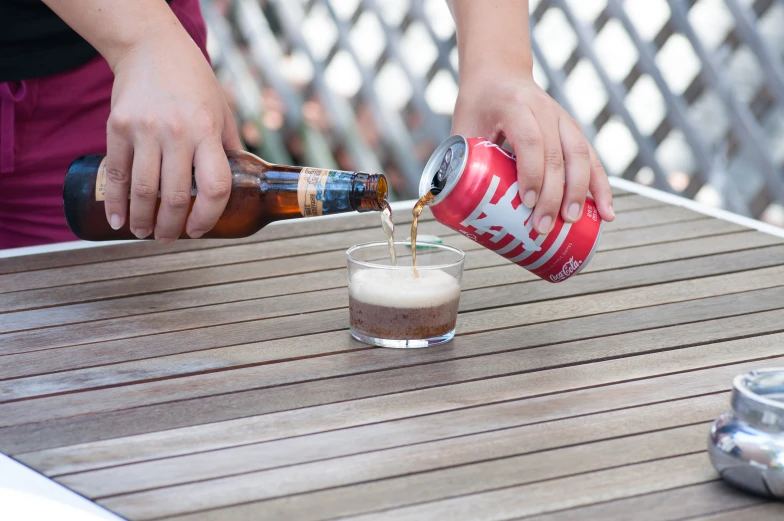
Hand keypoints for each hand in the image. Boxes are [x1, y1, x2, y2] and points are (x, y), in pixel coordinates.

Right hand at [103, 20, 241, 242]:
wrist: (151, 47)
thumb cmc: (194, 82)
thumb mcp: (222, 111)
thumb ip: (228, 147)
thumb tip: (243, 181)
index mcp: (207, 131)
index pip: (214, 186)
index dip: (208, 216)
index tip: (199, 230)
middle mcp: (177, 133)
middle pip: (175, 196)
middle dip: (172, 227)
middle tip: (168, 238)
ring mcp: (145, 130)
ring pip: (143, 190)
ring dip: (143, 219)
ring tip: (145, 233)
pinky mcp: (118, 127)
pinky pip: (115, 172)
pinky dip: (115, 201)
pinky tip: (118, 218)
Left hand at [452, 67, 615, 233]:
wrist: (500, 73)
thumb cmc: (478, 104)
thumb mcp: (463, 127)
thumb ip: (458, 161)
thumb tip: (451, 211)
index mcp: (515, 106)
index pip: (531, 141)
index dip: (532, 173)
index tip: (528, 204)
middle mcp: (545, 109)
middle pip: (558, 154)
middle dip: (554, 195)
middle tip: (544, 228)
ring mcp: (563, 119)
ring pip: (580, 156)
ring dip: (581, 192)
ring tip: (573, 222)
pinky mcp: (573, 131)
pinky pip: (592, 159)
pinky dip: (600, 186)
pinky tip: (606, 212)